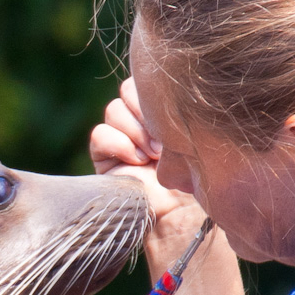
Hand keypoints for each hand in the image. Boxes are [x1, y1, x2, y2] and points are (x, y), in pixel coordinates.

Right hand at [89, 78, 206, 241]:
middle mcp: (140, 121)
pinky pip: (99, 134)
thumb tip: (175, 89)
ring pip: (113, 109)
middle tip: (164, 140)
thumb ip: (181, 111)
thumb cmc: (195, 177)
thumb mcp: (193, 137)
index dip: (158, 96)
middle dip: (146, 111)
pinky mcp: (103, 156)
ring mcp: (120, 137)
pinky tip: (137, 161)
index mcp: (162, 111)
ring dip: (135, 130)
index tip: (178, 120)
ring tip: (153, 154)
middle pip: (128, 89)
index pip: (149, 80)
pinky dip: (118, 144)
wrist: (179, 214)